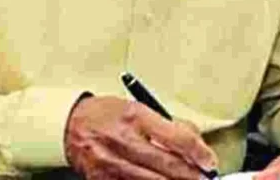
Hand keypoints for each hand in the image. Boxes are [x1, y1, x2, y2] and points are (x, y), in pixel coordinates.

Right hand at [64, 95, 219, 179]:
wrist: (70, 125)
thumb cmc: (106, 114)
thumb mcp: (138, 107)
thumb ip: (167, 124)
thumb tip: (195, 142)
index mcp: (135, 116)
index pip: (177, 137)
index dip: (199, 152)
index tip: (209, 162)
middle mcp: (124, 140)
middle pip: (168, 165)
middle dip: (192, 175)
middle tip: (205, 179)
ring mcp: (112, 163)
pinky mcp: (102, 179)